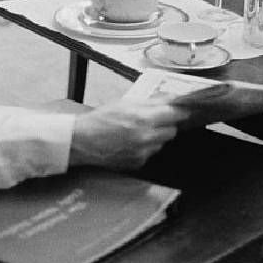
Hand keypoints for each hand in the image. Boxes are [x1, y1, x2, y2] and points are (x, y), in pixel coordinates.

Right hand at [68, 99, 188, 170]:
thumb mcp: (126, 103)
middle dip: (166, 124)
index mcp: (144, 118)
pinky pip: (150, 153)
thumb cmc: (101, 119)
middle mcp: (146, 137)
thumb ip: (152, 102)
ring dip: (156, 136)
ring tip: (138, 131)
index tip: (180, 109)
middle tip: (154, 119)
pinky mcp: (138, 163)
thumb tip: (172, 99)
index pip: (175, 114)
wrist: (82, 141)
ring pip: (161, 143)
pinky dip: (146, 148)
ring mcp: (143, 153)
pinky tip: (131, 142)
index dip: (178, 111)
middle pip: (172, 131)